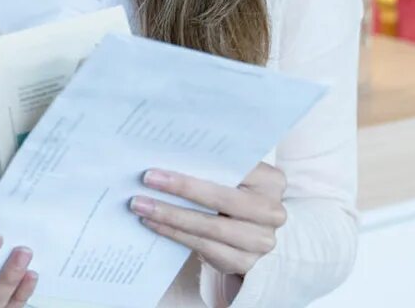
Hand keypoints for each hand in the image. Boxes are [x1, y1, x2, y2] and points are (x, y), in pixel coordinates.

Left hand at [129, 163, 287, 277]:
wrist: (252, 231)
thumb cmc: (236, 193)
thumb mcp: (234, 175)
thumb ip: (214, 164)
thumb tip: (168, 152)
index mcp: (271, 181)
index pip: (233, 169)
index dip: (199, 165)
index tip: (163, 162)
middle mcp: (272, 212)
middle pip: (221, 199)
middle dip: (181, 189)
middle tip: (147, 180)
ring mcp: (261, 241)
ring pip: (209, 227)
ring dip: (171, 216)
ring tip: (142, 206)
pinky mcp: (244, 262)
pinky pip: (204, 247)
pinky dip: (175, 234)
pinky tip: (155, 223)